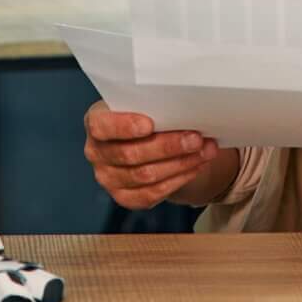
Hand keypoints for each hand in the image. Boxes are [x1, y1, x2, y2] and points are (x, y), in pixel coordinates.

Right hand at [84, 101, 230, 209]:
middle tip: (196, 138)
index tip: (150, 124)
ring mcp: (108, 177)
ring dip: (180, 164)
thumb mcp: (143, 104)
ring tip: (205, 151)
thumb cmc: (145, 115)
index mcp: (96, 122)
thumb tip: (186, 108)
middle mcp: (97, 152)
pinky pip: (151, 194)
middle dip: (168, 147)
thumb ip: (154, 106)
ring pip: (145, 176)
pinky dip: (178, 180)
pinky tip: (195, 167)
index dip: (124, 126)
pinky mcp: (123, 197)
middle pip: (130, 154)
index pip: (101, 126)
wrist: (144, 141)